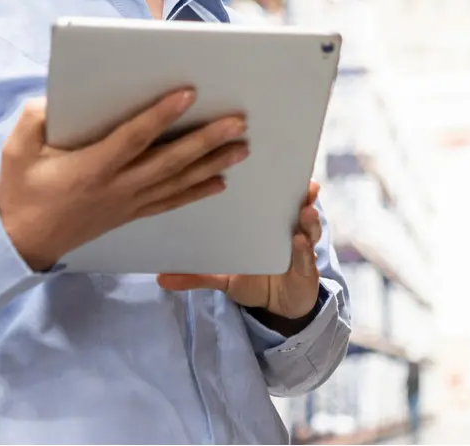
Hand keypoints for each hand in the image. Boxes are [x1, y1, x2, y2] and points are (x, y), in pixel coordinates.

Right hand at [0, 90, 247, 271]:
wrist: (20, 242)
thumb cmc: (20, 192)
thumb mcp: (17, 150)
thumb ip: (36, 119)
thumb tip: (57, 98)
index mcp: (92, 168)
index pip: (135, 138)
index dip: (162, 115)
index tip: (189, 94)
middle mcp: (118, 187)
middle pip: (170, 161)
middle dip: (206, 140)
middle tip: (237, 123)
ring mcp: (128, 203)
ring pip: (177, 182)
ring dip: (212, 164)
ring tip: (241, 149)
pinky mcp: (130, 214)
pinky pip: (170, 202)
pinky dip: (196, 192)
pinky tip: (219, 182)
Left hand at [157, 180, 324, 326]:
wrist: (279, 308)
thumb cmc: (255, 281)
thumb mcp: (224, 277)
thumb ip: (198, 275)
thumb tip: (160, 277)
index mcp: (267, 225)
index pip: (272, 198)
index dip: (273, 181)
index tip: (268, 161)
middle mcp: (288, 230)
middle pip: (296, 205)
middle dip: (300, 192)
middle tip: (300, 181)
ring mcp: (302, 248)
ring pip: (309, 227)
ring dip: (308, 218)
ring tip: (304, 211)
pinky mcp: (307, 269)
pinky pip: (306, 256)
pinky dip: (303, 249)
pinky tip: (298, 241)